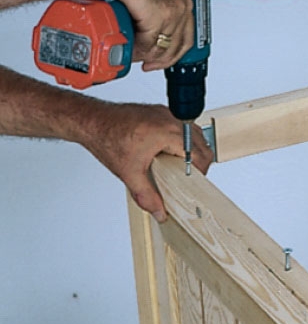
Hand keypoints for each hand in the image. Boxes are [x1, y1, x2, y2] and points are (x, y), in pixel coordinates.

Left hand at [82, 102, 212, 220]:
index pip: (199, 154)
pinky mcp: (160, 112)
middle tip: (188, 176)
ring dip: (193, 149)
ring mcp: (165, 113)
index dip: (200, 171)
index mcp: (165, 132)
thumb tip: (159, 211)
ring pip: (195, 132)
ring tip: (181, 164)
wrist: (90, 121)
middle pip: (202, 143)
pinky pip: (183, 126)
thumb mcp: (129, 173)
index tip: (192, 181)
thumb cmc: (106, 137)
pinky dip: (183, 139)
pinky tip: (171, 151)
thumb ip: (146, 196)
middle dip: (199, 162)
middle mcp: (169, 119)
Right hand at [101, 0, 194, 69]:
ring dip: (147, 56)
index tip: (159, 60)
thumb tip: (148, 33)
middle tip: (147, 65)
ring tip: (134, 56)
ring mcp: (174, 11)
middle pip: (176, 46)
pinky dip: (138, 51)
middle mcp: (182, 5)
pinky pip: (149, 45)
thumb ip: (153, 13)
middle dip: (160, 60)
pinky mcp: (160, 16)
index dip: (172, 53)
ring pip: (162, 48)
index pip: (185, 37)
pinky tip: (130, 50)